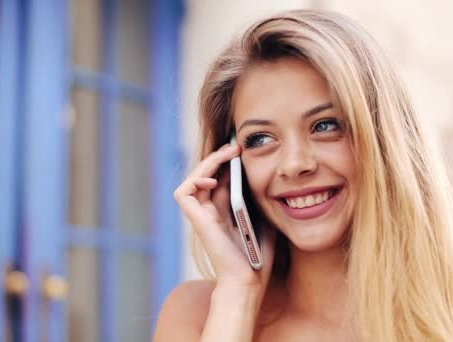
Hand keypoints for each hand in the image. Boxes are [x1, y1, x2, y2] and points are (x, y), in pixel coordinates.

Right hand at [174, 143, 276, 297]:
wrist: (249, 280)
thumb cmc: (258, 256)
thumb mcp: (264, 218)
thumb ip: (259, 199)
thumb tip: (268, 176)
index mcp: (224, 210)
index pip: (220, 177)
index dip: (228, 162)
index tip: (244, 150)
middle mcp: (210, 210)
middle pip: (206, 174)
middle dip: (219, 157)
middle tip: (237, 147)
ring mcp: (201, 215)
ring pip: (194, 178)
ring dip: (209, 162)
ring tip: (229, 154)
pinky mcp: (196, 220)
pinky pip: (184, 193)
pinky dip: (195, 180)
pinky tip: (213, 179)